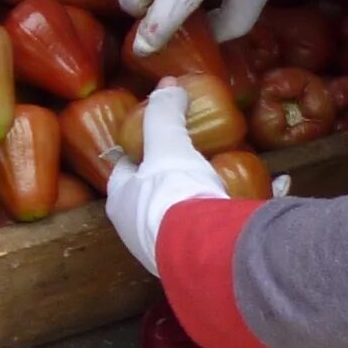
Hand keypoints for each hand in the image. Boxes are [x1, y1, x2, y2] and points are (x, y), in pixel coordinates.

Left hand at [104, 83, 227, 275]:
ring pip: (175, 218)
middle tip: (188, 160)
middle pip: (149, 196)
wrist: (205, 251)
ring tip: (211, 184)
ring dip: (189, 203)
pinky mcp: (192, 263)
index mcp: (120, 201)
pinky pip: (200, 235)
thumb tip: (167, 84)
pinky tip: (227, 211)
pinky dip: (210, 222)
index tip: (155, 140)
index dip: (138, 153)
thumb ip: (165, 115)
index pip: (124, 169)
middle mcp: (134, 229)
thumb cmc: (174, 193)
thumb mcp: (168, 144)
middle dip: (165, 180)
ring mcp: (161, 250)